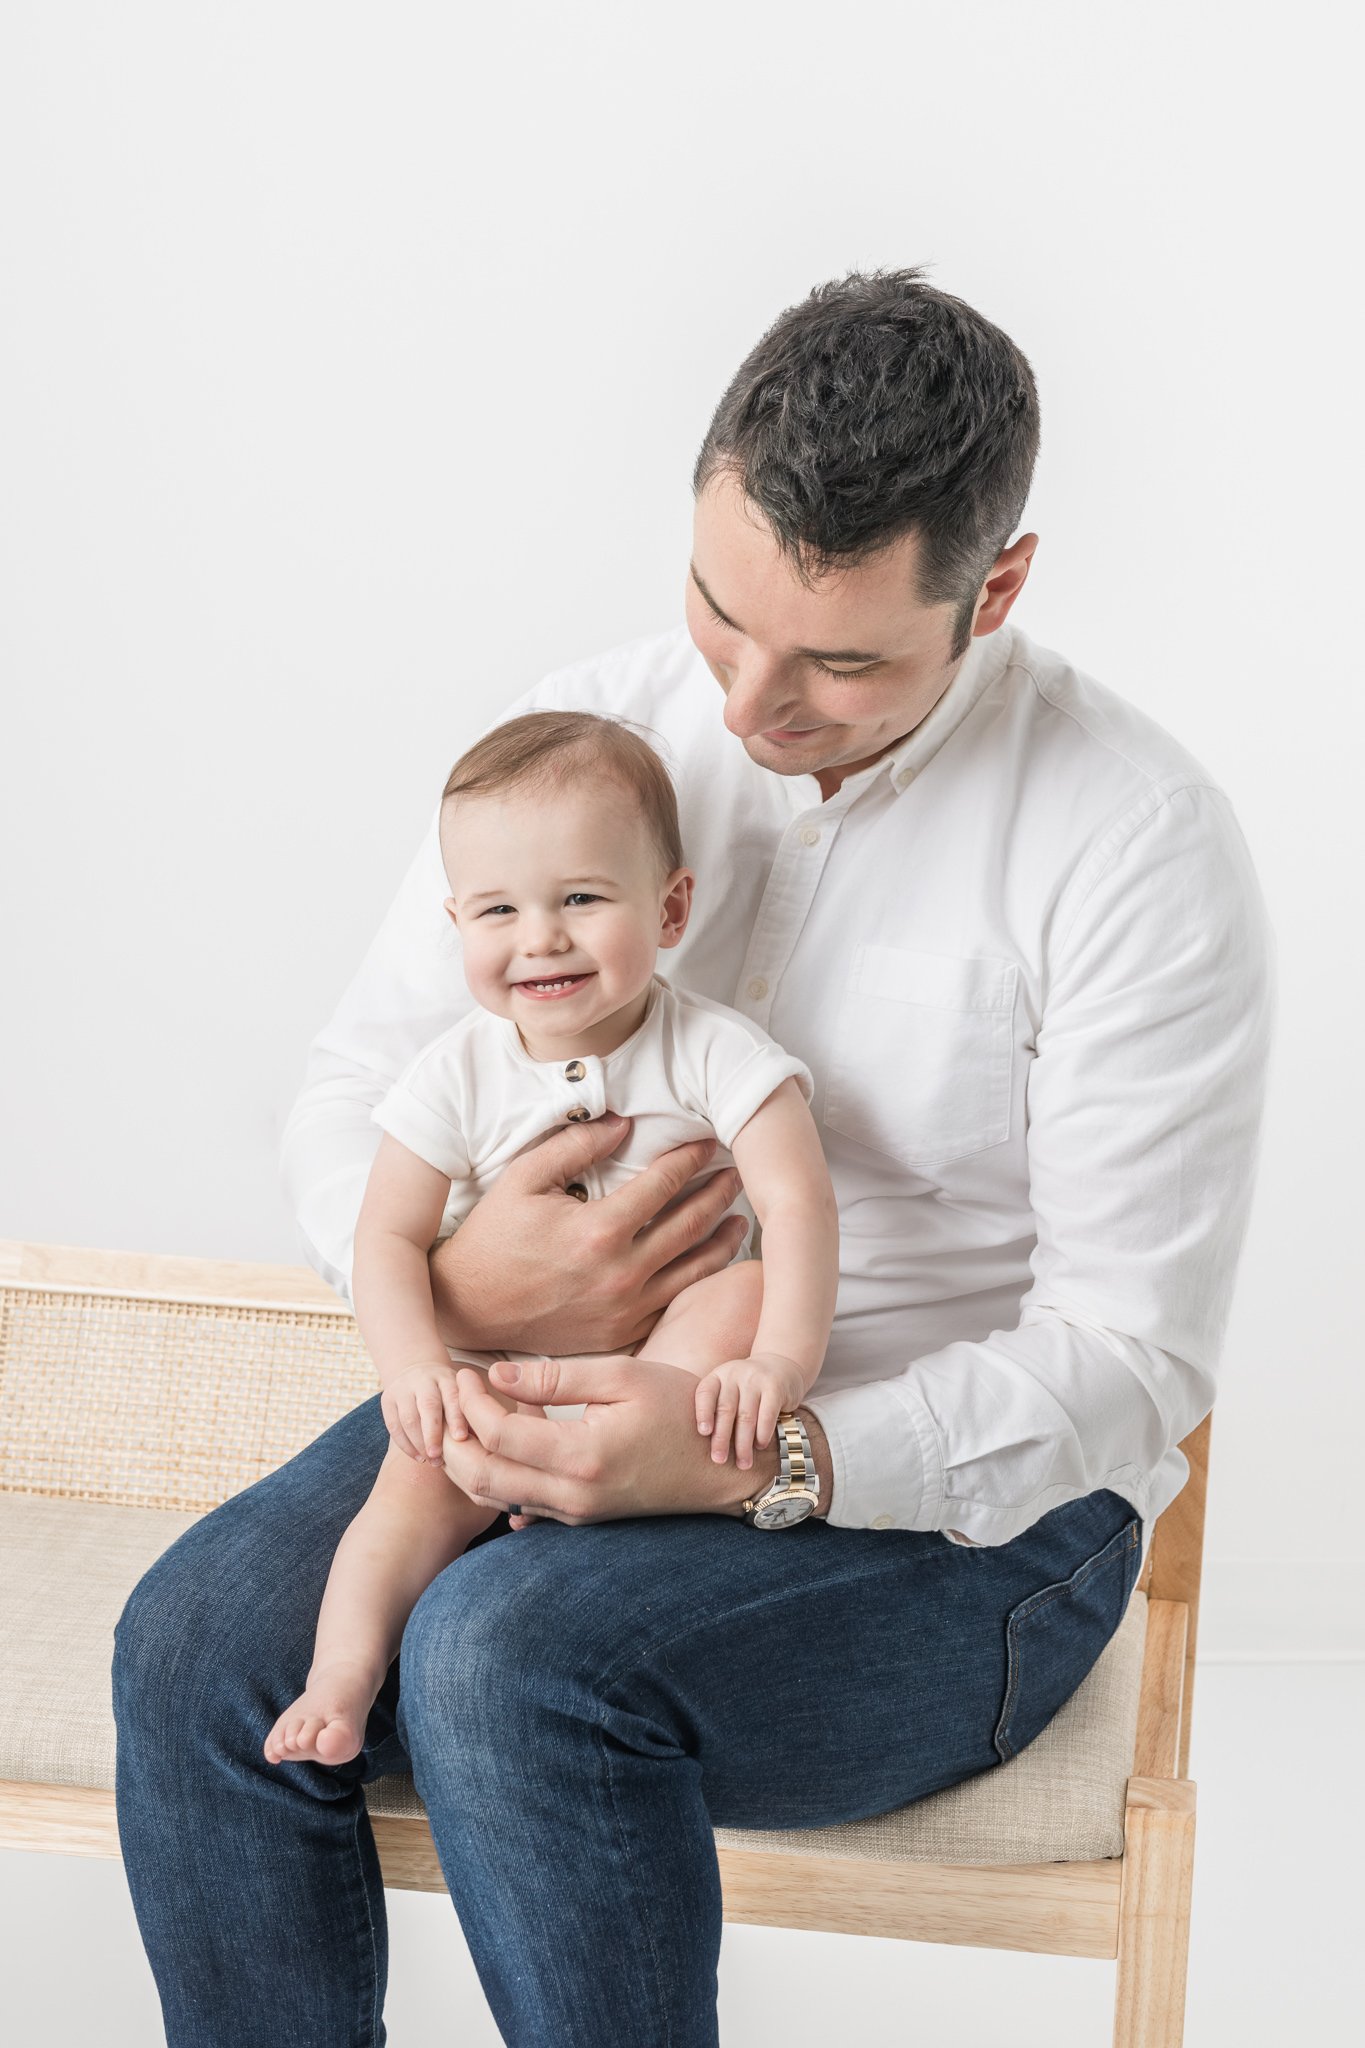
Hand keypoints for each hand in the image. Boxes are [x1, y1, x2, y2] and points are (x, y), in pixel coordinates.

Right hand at [380, 1358, 467, 1465]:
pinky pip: (393, 1425)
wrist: (415, 1370)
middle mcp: (424, 1380)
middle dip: (433, 1434)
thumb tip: (484, 1442)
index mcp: (447, 1377)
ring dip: (419, 1443)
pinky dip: (405, 1445)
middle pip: (428, 1406)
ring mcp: (403, 1388)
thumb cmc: (446, 1392)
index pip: (452, 1396)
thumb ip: (469, 1411)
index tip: (461, 1438)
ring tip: (431, 1461)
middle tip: (439, 1458)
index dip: (456, 1418)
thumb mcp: (459, 1391)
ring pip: (408, 1418)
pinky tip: (418, 1457)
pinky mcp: (387, 1400)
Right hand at [427, 1113, 750, 1355]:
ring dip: (723, 1239)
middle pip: (691, 1224)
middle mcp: (621, 1273)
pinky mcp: (622, 1332)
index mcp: (599, 1230)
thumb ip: (576, 1145)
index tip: (707, 1141)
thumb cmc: (493, 1237)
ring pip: (695, 1269)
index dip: (691, 1158)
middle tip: (736, 1172)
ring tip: (739, 1216)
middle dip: (719, 1193)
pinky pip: (675, 1302)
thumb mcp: (524, 1179)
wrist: (470, 1306)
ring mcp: (625, 1308)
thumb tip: (625, 1123)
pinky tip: (711, 1260)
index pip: (665, 1183)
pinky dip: (700, 1279)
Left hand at [441, 1352, 763, 1523]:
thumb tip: (498, 1374)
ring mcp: (574, 1513)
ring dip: (469, 1460)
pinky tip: (498, 1442)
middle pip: (481, 1478)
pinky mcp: (578, 1517)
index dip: (471, 1403)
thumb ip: (558, 1377)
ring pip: (494, 1498)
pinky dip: (494, 1476)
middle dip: (454, 1439)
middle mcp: (573, 1496)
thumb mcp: (625, 1377)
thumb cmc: (679, 1410)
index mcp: (582, 1456)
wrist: (721, 1468)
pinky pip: (518, 1504)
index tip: (466, 1372)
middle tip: (451, 1398)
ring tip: (466, 1415)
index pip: (499, 1435)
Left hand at [693, 1353, 808, 1470]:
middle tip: (719, 1460)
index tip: (703, 1433)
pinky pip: (767, 1414)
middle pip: (725, 1409)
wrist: (781, 1365)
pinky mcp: (775, 1387)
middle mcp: (735, 1374)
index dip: (703, 1413)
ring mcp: (755, 1379)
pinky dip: (763, 1433)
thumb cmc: (748, 1388)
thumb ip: (717, 1410)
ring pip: (746, 1416)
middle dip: (722, 1438)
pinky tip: (760, 1446)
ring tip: (743, 1463)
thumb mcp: (729, 1390)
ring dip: (744, 1444)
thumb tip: (705, 1448)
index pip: (705, 1393)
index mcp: (718, 1376)